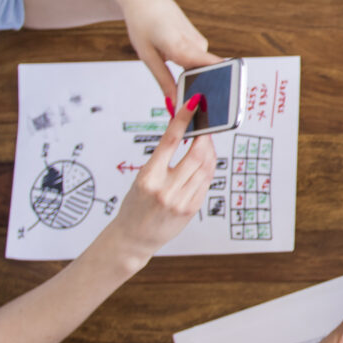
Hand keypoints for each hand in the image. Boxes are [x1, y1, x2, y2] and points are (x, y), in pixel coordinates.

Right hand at [106, 94, 217, 263]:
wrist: (133, 238)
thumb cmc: (134, 206)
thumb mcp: (141, 178)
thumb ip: (161, 159)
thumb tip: (181, 133)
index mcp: (148, 177)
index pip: (170, 141)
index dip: (184, 119)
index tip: (192, 103)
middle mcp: (165, 189)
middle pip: (196, 154)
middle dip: (204, 137)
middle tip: (205, 126)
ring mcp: (180, 201)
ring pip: (205, 168)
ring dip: (209, 152)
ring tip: (205, 143)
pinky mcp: (191, 210)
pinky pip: (206, 183)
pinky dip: (208, 169)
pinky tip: (204, 163)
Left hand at [117, 0, 212, 105]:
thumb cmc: (142, 23)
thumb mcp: (147, 56)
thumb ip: (163, 81)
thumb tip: (174, 103)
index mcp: (181, 46)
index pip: (214, 67)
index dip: (215, 87)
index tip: (208, 104)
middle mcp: (197, 44)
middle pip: (208, 74)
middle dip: (199, 90)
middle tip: (184, 103)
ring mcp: (201, 42)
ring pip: (202, 69)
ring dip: (194, 79)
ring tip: (178, 83)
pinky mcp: (200, 42)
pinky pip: (200, 62)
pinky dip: (191, 69)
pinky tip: (177, 64)